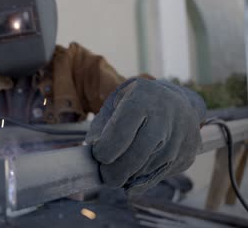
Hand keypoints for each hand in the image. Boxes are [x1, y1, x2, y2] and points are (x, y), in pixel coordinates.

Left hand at [86, 78, 205, 195]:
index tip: (98, 156)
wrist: (177, 101)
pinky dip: (142, 182)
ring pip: (148, 168)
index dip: (105, 150)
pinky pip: (160, 176)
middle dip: (116, 171)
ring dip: (128, 176)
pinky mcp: (188, 154)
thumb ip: (101, 123)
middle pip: (137, 154)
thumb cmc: (137, 103)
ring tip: (117, 172)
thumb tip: (92, 145)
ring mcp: (181, 137)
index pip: (121, 131)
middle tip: (104, 176)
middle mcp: (166, 116)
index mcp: (143, 98)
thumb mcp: (116, 103)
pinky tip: (132, 179)